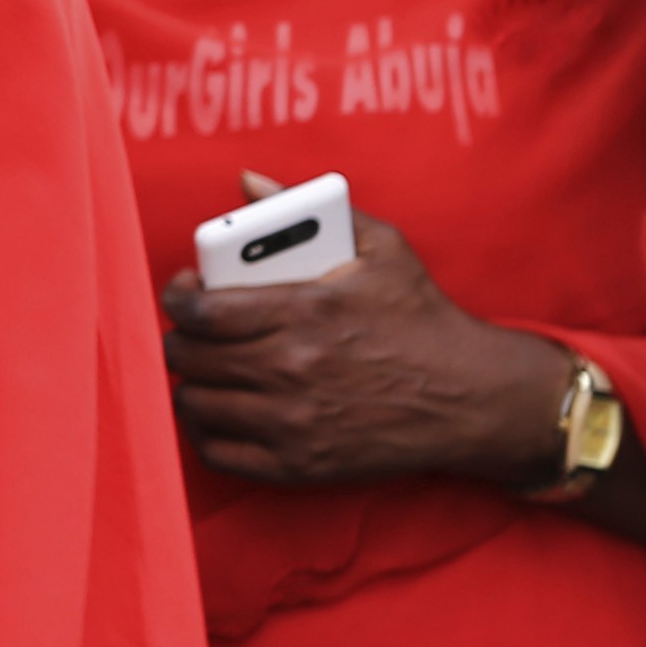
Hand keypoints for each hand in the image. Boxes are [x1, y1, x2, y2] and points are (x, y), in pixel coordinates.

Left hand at [160, 211, 563, 489]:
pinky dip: (206, 432)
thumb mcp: (381, 247)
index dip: (176, 297)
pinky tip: (220, 411)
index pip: (200, 309)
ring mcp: (292, 422)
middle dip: (180, 338)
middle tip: (192, 330)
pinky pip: (218, 453)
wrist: (469, 397)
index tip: (184, 290)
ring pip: (196, 404)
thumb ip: (309, 208)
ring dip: (191, 383)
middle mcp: (290, 369)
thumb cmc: (422, 319)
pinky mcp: (299, 463)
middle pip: (188, 357)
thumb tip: (249, 183)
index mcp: (304, 311)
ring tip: (204, 368)